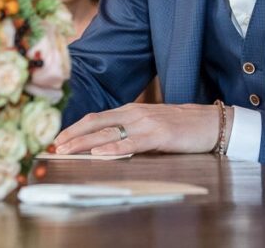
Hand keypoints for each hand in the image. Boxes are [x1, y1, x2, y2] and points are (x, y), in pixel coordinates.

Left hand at [53, 103, 225, 155]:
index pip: (96, 117)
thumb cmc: (181, 126)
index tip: (57, 138)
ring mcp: (146, 123)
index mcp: (131, 110)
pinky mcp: (159, 135)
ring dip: (85, 142)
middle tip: (54, 145)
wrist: (210, 122)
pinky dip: (114, 148)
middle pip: (96, 122)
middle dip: (73, 135)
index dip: (75, 127)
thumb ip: (130, 130)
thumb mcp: (151, 124)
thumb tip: (106, 142)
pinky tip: (100, 154)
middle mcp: (135, 113)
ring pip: (109, 132)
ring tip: (67, 150)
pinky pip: (132, 142)